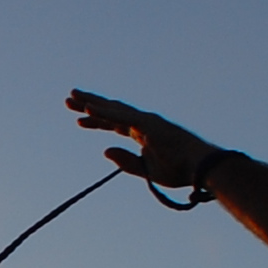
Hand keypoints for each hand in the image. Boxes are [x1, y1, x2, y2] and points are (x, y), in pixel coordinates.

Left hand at [66, 89, 227, 189]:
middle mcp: (142, 123)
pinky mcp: (147, 124)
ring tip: (72, 97)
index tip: (78, 121)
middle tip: (68, 100)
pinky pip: (121, 117)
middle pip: (110, 112)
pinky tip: (87, 108)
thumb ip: (126, 162)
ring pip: (112, 109)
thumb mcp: (147, 170)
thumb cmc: (179, 169)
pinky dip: (104, 112)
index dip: (96, 121)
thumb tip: (104, 151)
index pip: (114, 124)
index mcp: (142, 133)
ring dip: (91, 103)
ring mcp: (145, 121)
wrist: (200, 167)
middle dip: (88, 105)